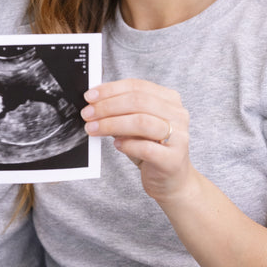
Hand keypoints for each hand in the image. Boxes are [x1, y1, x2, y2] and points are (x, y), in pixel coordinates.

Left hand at [81, 78, 192, 202]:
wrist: (171, 180)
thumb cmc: (151, 148)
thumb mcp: (135, 125)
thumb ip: (120, 111)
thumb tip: (94, 103)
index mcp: (169, 99)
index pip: (137, 86)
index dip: (111, 90)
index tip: (90, 96)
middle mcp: (178, 114)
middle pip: (138, 102)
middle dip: (107, 106)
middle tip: (87, 114)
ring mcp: (179, 136)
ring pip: (141, 122)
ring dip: (112, 124)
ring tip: (93, 129)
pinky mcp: (173, 159)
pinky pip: (146, 148)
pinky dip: (127, 145)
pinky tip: (116, 145)